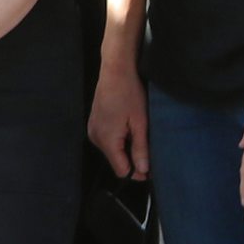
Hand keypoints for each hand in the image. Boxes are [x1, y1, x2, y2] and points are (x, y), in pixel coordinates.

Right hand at [87, 57, 149, 179]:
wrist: (115, 71)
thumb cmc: (129, 93)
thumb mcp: (140, 123)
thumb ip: (140, 148)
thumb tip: (143, 170)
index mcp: (107, 140)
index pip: (121, 170)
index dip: (137, 172)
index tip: (151, 168)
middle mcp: (96, 138)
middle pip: (116, 161)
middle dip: (132, 159)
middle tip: (148, 147)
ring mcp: (92, 131)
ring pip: (112, 151)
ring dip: (125, 149)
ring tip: (138, 133)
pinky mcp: (93, 124)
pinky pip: (107, 141)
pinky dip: (118, 140)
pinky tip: (128, 127)